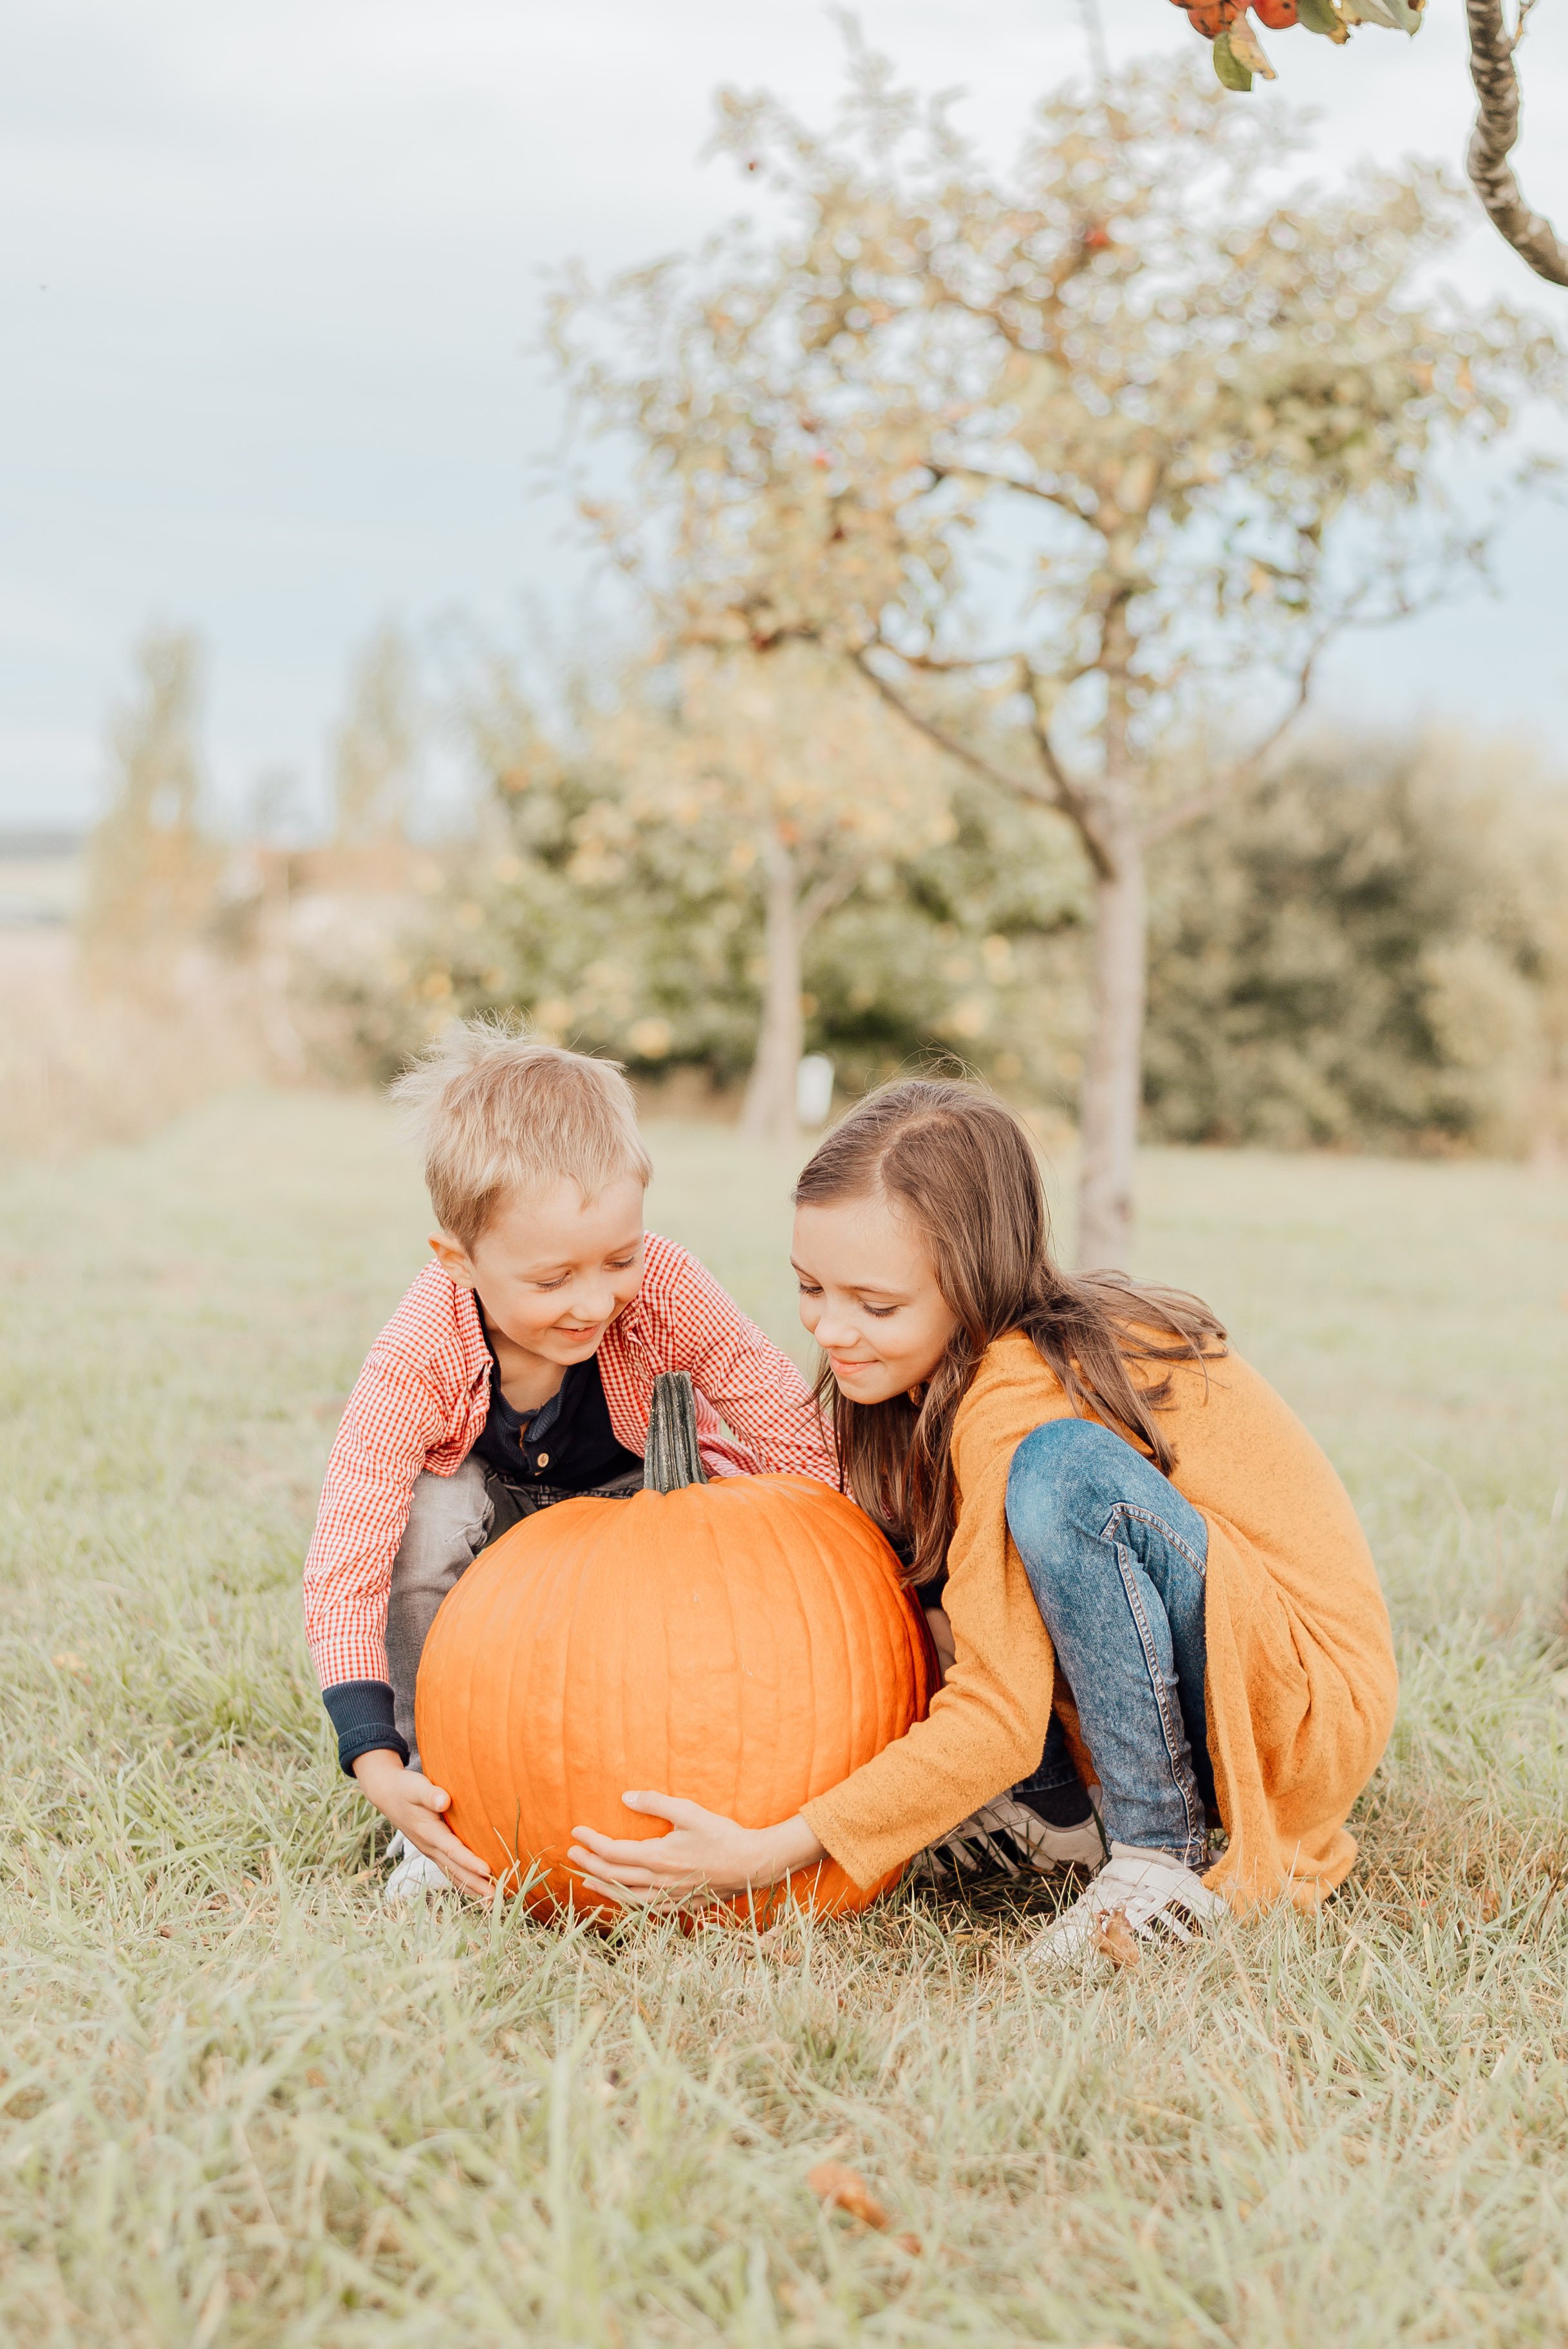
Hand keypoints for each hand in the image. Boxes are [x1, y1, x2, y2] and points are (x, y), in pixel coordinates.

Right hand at [353, 1749, 492, 1897]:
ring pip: (453, 1873)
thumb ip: (430, 1794)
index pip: (452, 1850)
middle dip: (475, 1884)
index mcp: (428, 1832)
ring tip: (492, 1900)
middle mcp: (430, 1847)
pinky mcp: (433, 1850)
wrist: (387, 1795)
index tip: (487, 1870)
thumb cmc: (405, 1789)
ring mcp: (431, 1851)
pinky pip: (450, 1870)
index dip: (469, 1861)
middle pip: (455, 1869)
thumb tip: (444, 1800)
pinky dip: (464, 1881)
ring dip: (472, 1887)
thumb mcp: (416, 1787)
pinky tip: (477, 1888)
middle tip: (497, 1897)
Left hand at [568, 1792, 825, 1908]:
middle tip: (572, 1853)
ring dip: (602, 1885)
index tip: (576, 1831)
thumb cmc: (722, 1835)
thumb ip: (656, 1803)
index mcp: (658, 1857)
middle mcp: (658, 1881)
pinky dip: (625, 1901)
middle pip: (613, 1874)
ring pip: (625, 1896)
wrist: (751, 1865)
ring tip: (586, 1878)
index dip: (591, 1842)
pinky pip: (643, 1907)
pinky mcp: (678, 1905)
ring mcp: (667, 1897)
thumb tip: (626, 1797)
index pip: (613, 1851)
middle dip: (589, 1863)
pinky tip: (621, 1896)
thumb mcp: (689, 1812)